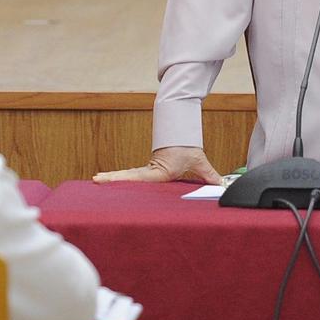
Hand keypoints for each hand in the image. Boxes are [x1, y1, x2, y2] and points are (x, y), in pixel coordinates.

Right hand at [93, 146, 222, 184]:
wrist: (181, 134)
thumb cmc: (188, 148)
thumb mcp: (199, 161)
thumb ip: (210, 175)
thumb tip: (223, 185)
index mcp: (159, 170)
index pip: (139, 177)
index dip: (125, 179)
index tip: (112, 178)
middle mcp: (150, 170)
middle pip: (129, 175)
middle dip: (113, 179)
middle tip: (96, 180)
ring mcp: (146, 170)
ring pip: (128, 175)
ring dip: (113, 179)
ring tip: (96, 180)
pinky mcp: (146, 170)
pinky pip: (131, 176)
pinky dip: (119, 179)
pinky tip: (107, 182)